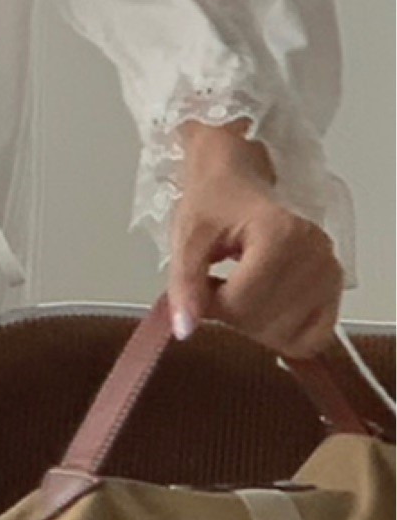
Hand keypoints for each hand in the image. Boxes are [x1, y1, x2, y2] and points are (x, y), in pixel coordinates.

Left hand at [167, 119, 342, 357]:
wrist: (237, 182)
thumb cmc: (213, 204)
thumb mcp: (188, 239)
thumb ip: (185, 284)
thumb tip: (183, 330)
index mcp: (280, 234)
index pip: (243, 304)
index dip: (213, 305)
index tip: (203, 284)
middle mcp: (315, 252)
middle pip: (266, 323)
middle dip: (233, 316)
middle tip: (223, 284)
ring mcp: (330, 270)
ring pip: (288, 336)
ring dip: (257, 326)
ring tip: (246, 290)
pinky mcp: (336, 285)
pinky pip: (315, 337)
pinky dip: (288, 334)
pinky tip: (270, 309)